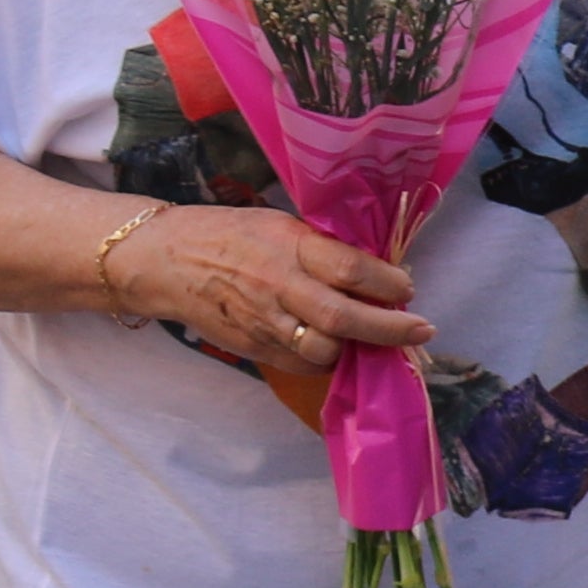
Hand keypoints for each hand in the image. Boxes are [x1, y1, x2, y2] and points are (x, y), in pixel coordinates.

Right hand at [112, 205, 427, 377]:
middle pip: (343, 317)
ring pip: (325, 349)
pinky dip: (328, 361)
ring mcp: (264, 321)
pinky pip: (302, 364)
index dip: (388, 282)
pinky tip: (340, 348)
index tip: (406, 287)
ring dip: (358, 347)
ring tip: (378, 339)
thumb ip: (323, 248)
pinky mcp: (254, 348)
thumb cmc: (230, 234)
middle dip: (390, 328)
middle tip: (422, 330)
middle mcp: (278, 285)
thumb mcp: (279, 224)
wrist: (165, 261)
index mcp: (289, 245)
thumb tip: (376, 270)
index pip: (350, 268)